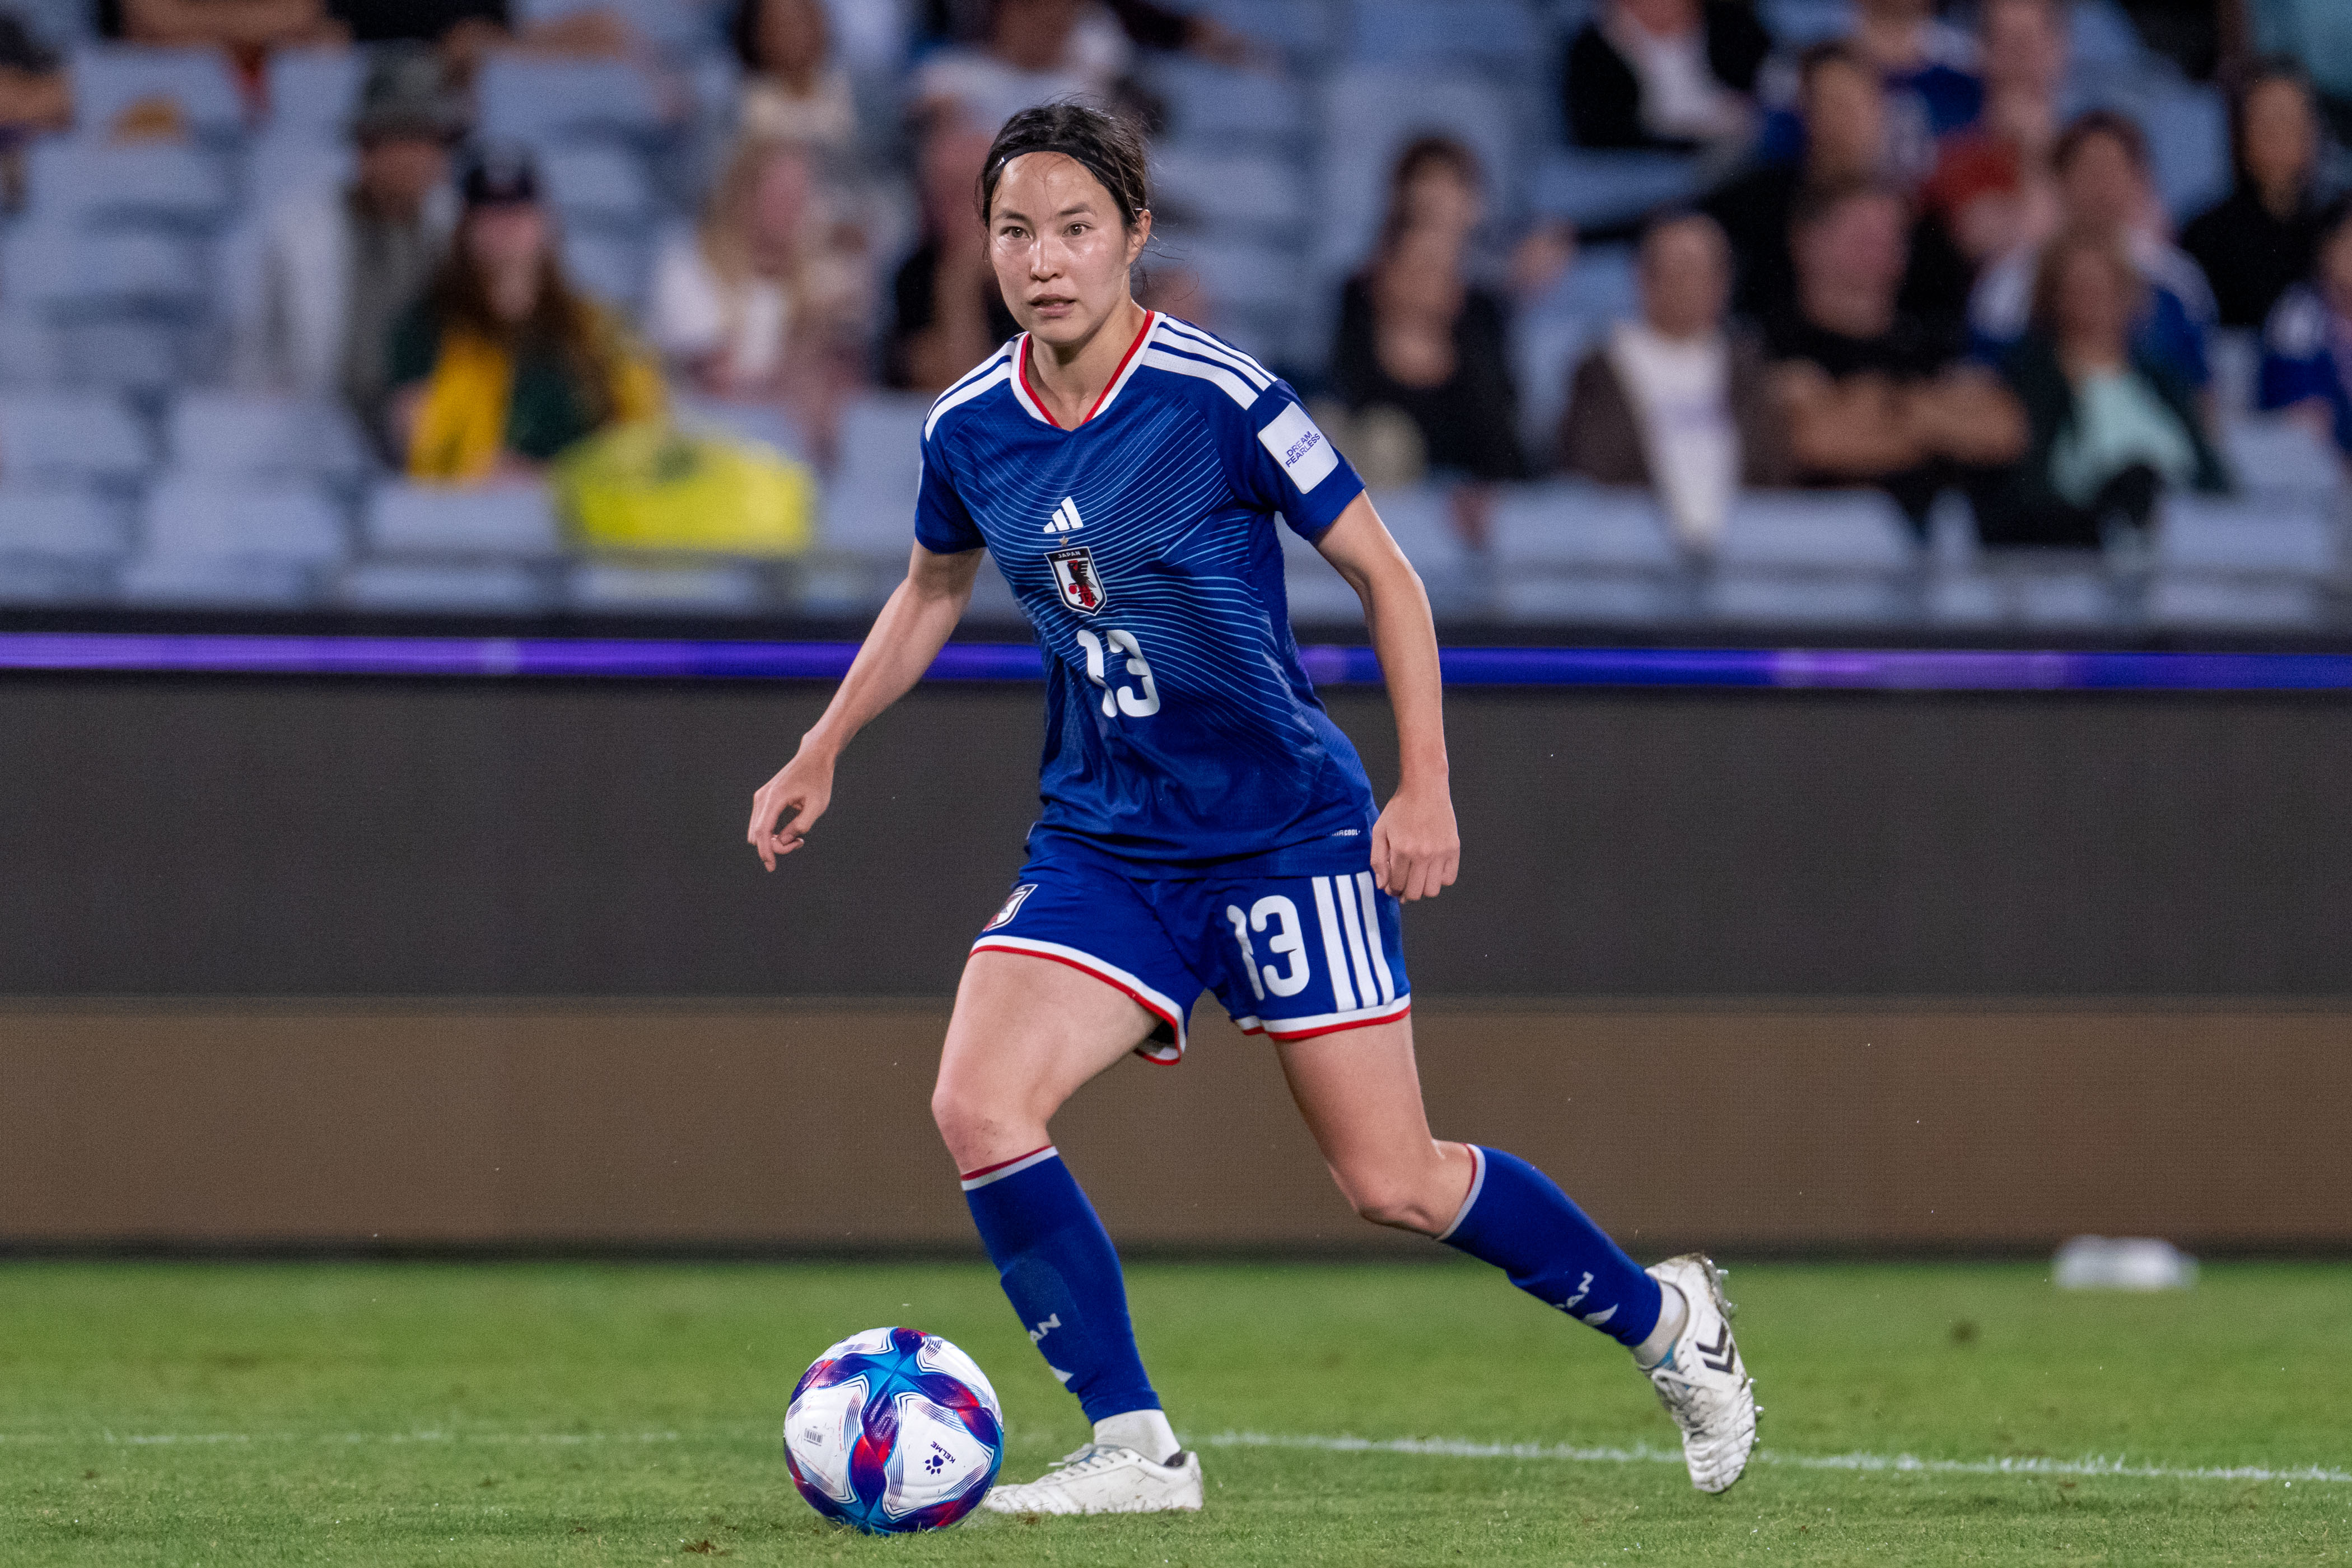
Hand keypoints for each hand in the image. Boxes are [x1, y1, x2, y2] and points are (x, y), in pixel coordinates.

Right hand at [746, 745, 835, 870]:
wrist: (814, 757)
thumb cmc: (818, 780)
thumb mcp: (817, 805)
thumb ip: (800, 825)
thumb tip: (782, 841)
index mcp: (774, 798)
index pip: (762, 831)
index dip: (765, 851)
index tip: (771, 867)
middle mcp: (762, 797)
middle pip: (758, 834)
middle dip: (775, 846)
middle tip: (800, 842)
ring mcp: (761, 797)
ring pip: (758, 830)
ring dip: (775, 840)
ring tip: (799, 837)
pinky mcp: (764, 799)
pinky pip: (763, 823)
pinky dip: (774, 833)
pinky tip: (792, 832)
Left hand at [1371, 784, 1459, 901]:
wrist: (1424, 788)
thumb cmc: (1400, 809)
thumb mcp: (1380, 831)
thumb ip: (1378, 860)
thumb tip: (1382, 886)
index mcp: (1402, 850)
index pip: (1397, 885)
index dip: (1393, 890)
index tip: (1392, 887)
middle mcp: (1422, 854)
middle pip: (1415, 892)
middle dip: (1406, 893)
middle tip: (1404, 885)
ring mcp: (1440, 852)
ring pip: (1433, 890)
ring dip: (1423, 889)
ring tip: (1418, 877)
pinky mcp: (1453, 849)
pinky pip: (1449, 878)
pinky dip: (1440, 880)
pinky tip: (1432, 870)